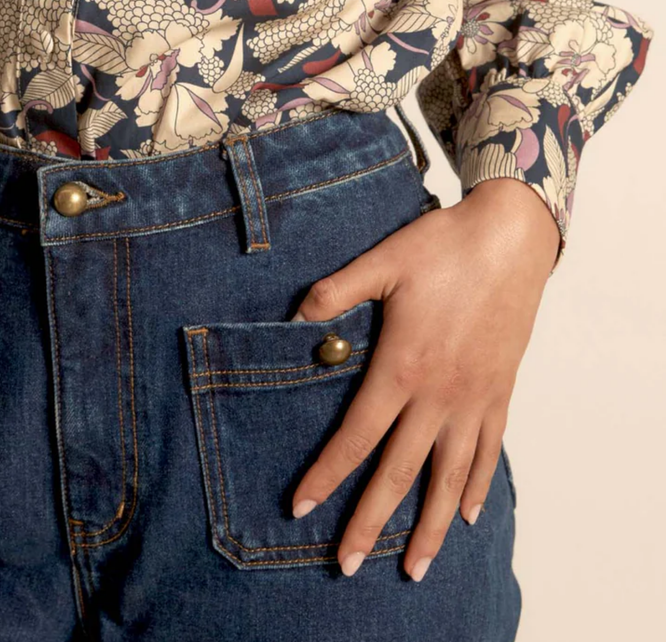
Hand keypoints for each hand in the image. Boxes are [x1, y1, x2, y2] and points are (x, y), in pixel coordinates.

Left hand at [290, 176, 560, 580]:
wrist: (510, 239)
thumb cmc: (444, 245)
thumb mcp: (383, 260)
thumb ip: (338, 290)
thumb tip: (297, 312)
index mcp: (403, 367)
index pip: (357, 436)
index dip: (328, 475)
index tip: (302, 509)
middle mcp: (439, 395)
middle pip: (399, 473)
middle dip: (370, 522)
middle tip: (346, 566)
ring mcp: (474, 398)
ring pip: (448, 477)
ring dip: (429, 527)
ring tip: (413, 568)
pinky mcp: (499, 392)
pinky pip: (487, 451)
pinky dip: (476, 488)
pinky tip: (466, 515)